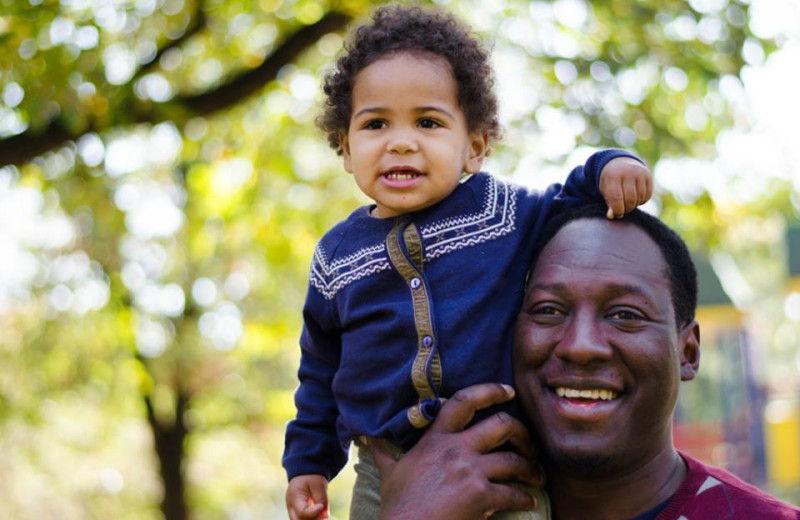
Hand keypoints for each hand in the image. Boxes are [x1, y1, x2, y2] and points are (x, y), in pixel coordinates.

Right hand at [286, 474, 328, 519]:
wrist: (305, 471)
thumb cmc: (311, 476)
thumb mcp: (318, 484)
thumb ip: (322, 499)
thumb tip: (325, 516)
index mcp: (294, 497)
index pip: (302, 512)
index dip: (314, 512)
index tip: (321, 506)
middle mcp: (291, 506)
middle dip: (311, 519)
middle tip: (321, 515)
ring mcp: (293, 509)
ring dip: (312, 519)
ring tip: (321, 513)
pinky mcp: (297, 511)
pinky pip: (302, 519)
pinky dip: (311, 518)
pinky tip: (319, 514)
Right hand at [370, 384, 542, 519]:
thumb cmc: (398, 506)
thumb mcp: (390, 473)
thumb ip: (384, 452)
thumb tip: (368, 438)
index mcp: (435, 439)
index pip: (464, 401)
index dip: (490, 391)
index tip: (508, 390)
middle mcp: (456, 449)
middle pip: (501, 425)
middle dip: (522, 433)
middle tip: (529, 444)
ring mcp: (470, 472)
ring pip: (514, 460)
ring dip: (530, 469)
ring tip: (535, 477)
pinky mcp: (481, 497)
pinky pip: (513, 492)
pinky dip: (525, 497)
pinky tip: (528, 501)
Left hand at [599, 157, 652, 218]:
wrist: (619, 163)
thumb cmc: (610, 180)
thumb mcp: (605, 189)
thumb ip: (609, 203)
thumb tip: (613, 216)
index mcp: (613, 175)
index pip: (616, 197)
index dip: (617, 210)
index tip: (617, 215)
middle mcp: (628, 172)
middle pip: (630, 199)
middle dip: (627, 209)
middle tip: (623, 211)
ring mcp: (640, 173)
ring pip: (639, 198)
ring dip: (634, 205)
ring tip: (627, 203)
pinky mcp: (648, 176)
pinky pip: (647, 195)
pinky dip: (641, 201)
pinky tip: (635, 198)